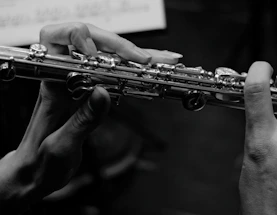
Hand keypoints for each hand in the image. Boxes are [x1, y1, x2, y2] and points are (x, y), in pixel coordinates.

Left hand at [0, 22, 181, 213]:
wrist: (36, 173)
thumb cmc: (41, 161)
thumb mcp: (62, 146)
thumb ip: (83, 119)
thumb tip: (103, 92)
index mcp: (50, 87)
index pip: (56, 40)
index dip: (79, 37)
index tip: (101, 53)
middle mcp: (63, 79)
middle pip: (89, 42)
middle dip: (118, 46)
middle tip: (144, 60)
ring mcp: (77, 83)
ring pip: (104, 55)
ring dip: (130, 54)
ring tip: (157, 59)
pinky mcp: (89, 91)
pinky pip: (111, 72)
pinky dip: (132, 69)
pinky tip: (148, 69)